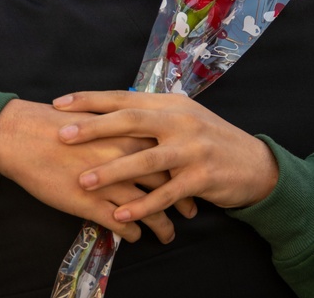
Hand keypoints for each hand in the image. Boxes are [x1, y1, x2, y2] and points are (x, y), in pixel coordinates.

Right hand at [0, 99, 176, 242]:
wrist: (24, 136)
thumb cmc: (56, 124)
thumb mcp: (98, 119)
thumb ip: (122, 128)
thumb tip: (139, 134)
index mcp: (130, 133)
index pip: (170, 154)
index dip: (184, 170)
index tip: (191, 180)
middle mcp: (127, 158)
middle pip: (168, 184)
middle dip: (182, 201)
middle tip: (191, 210)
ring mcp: (111, 183)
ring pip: (150, 211)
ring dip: (162, 226)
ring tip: (168, 235)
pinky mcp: (92, 204)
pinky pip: (123, 225)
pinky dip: (133, 233)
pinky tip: (135, 236)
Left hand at [53, 90, 278, 223]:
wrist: (255, 165)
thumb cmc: (209, 141)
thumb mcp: (183, 118)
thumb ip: (150, 115)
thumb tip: (108, 110)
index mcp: (171, 104)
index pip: (123, 98)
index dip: (90, 100)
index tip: (59, 103)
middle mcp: (181, 121)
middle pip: (131, 121)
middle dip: (93, 128)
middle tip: (62, 136)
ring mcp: (193, 149)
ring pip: (146, 160)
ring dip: (112, 171)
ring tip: (84, 181)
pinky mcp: (202, 177)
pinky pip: (166, 194)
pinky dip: (142, 206)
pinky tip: (120, 216)